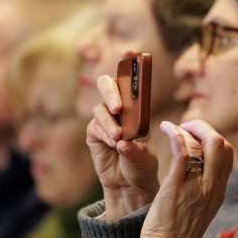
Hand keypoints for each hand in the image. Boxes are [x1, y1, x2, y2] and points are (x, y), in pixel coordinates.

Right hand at [86, 57, 159, 218]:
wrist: (129, 185)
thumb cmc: (142, 166)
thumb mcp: (144, 155)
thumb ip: (134, 147)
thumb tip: (122, 140)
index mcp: (137, 106)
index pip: (133, 81)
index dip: (129, 64)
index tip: (130, 52)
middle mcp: (120, 108)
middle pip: (108, 85)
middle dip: (112, 92)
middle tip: (118, 107)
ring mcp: (105, 119)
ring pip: (100, 108)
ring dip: (109, 122)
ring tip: (118, 138)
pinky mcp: (93, 133)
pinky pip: (95, 126)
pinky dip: (103, 132)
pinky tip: (112, 142)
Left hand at [140, 120, 232, 237]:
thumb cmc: (179, 231)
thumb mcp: (201, 206)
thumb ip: (204, 187)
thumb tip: (198, 168)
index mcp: (219, 190)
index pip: (228, 153)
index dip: (214, 137)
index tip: (196, 136)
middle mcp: (212, 186)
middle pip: (221, 143)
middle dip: (204, 127)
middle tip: (186, 127)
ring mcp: (196, 186)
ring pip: (206, 144)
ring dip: (188, 128)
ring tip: (173, 127)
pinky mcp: (176, 186)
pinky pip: (182, 152)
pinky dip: (175, 134)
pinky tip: (165, 129)